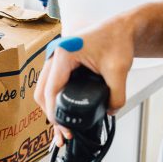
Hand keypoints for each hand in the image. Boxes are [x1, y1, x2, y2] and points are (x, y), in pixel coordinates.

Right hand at [35, 15, 134, 146]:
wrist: (121, 28)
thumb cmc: (118, 40)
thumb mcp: (119, 70)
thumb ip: (117, 95)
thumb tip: (109, 112)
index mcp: (64, 54)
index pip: (51, 90)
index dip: (55, 113)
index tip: (65, 128)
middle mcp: (55, 55)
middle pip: (42, 92)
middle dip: (51, 115)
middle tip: (64, 133)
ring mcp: (56, 60)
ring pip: (44, 90)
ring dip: (51, 109)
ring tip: (63, 130)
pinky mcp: (62, 65)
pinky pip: (52, 86)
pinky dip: (56, 101)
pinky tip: (63, 115)